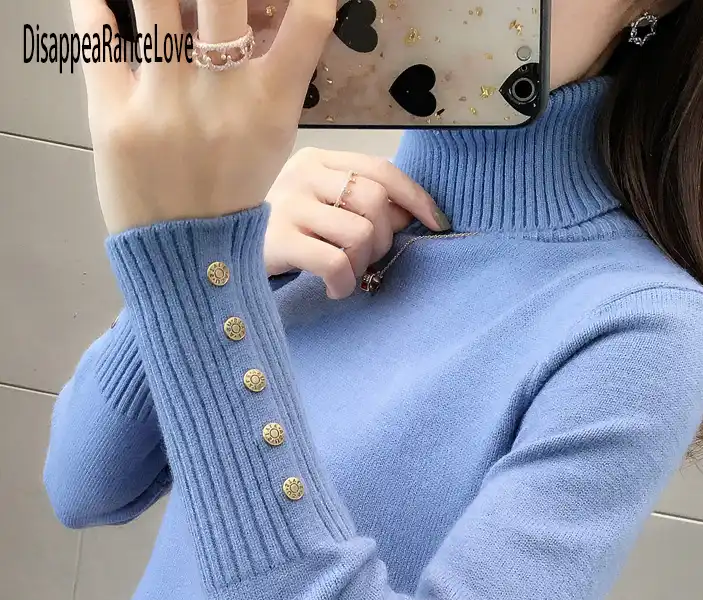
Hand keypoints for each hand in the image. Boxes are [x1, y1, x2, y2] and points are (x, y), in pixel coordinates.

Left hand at [70, 0, 335, 233]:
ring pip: (153, 0)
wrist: (187, 255)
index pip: (308, 17)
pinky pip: (96, 36)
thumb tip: (267, 7)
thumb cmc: (231, 188)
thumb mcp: (272, 136)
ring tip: (155, 3)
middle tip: (203, 0)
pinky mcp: (114, 115)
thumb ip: (277, 72)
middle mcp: (222, 98)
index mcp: (270, 104)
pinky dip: (93, 4)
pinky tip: (100, 1)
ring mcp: (165, 105)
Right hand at [264, 148, 451, 298]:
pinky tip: (333, 289)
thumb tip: (413, 214)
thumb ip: (361, 203)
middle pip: (376, 201)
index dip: (415, 198)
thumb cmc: (279, 234)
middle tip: (366, 260)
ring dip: (363, 264)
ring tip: (344, 275)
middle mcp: (303, 174)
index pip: (381, 169)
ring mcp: (288, 205)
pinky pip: (336, 263)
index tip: (436, 223)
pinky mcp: (278, 240)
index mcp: (318, 159)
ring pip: (361, 233)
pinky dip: (344, 284)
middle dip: (384, 238)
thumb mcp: (320, 208)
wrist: (219, 255)